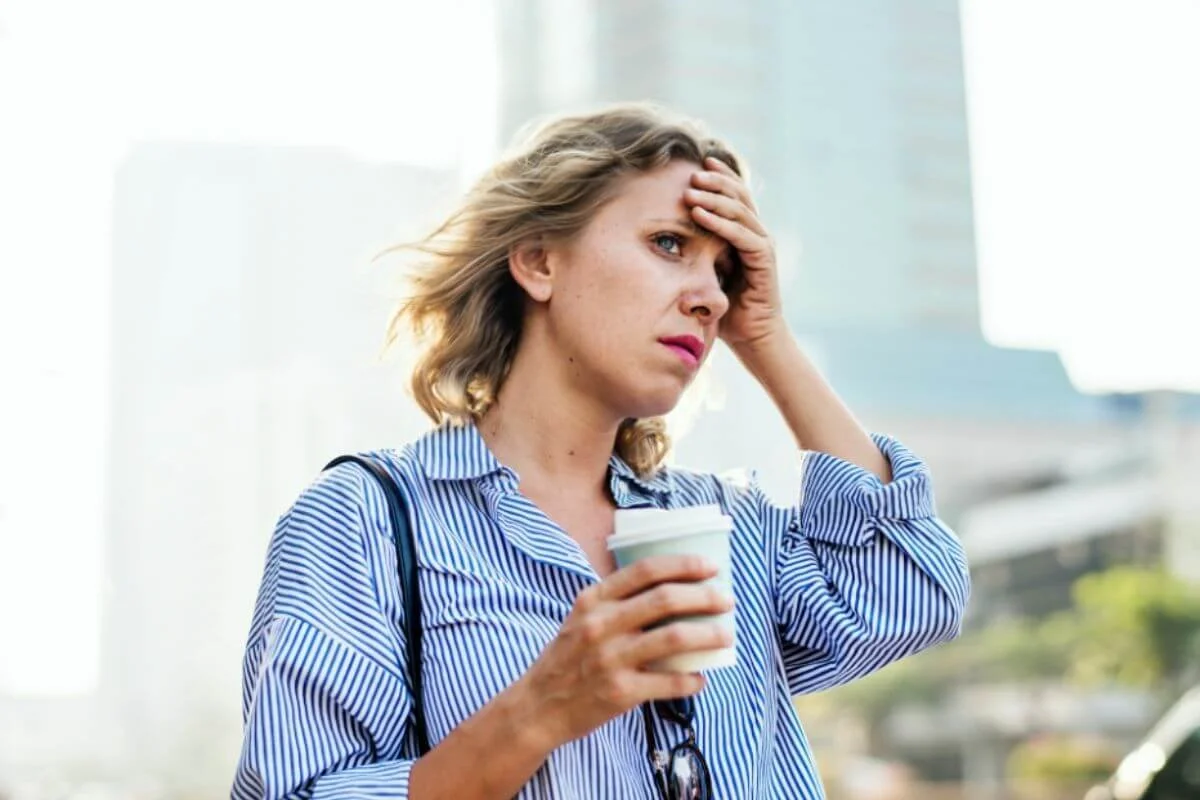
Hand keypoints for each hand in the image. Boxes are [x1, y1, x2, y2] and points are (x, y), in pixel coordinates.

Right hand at [514, 555, 734, 748]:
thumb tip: (672, 590)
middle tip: (726, 600)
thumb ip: (616, 601)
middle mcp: (601, 625)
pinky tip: (700, 678)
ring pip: (674, 638)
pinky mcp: (620, 692)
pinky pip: (669, 682)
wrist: (538, 707)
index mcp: (594, 600)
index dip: (682, 565)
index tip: (709, 567)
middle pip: (665, 600)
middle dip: (704, 597)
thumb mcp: (582, 618)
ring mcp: (611, 659)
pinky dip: (691, 679)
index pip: (645, 570)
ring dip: (708, 635)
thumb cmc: (568, 659)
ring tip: (726, 636)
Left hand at [685, 156, 785, 350]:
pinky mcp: (764, 260)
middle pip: (739, 195)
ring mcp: (762, 245)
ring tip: (691, 188)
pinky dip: (720, 223)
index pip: (735, 195)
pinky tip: (699, 213)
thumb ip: (697, 251)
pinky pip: (741, 235)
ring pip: (740, 210)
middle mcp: (757, 233)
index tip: (697, 162)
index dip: (719, 176)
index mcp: (745, 233)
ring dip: (714, 197)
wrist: (753, 337)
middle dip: (715, 180)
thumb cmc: (727, 308)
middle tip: (691, 171)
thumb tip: (667, 237)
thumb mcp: (706, 272)